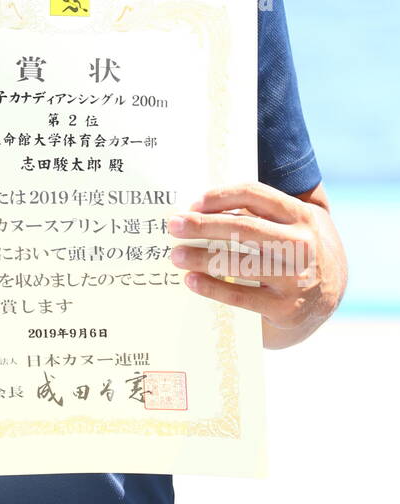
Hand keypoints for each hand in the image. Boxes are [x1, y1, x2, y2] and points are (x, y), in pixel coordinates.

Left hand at [167, 181, 347, 346]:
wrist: (330, 295)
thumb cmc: (296, 250)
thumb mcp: (292, 223)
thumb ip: (260, 212)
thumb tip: (201, 207)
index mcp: (300, 215)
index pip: (254, 195)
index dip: (220, 196)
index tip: (192, 203)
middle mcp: (302, 244)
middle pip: (243, 228)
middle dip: (203, 226)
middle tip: (174, 226)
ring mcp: (296, 278)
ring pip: (239, 263)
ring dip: (201, 258)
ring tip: (177, 255)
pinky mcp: (286, 308)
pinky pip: (241, 296)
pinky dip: (212, 288)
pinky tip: (192, 281)